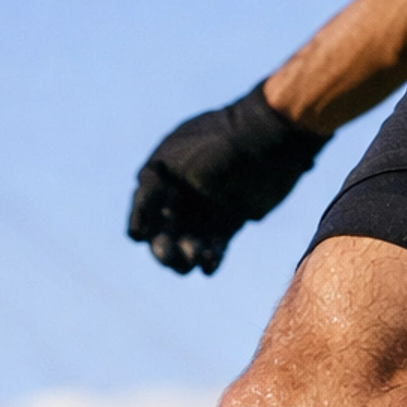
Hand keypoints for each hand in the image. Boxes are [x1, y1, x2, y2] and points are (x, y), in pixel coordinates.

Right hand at [128, 83, 323, 274]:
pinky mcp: (232, 218)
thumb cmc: (219, 145)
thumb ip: (150, 193)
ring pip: (189, 240)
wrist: (271, 140)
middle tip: (171, 256)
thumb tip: (135, 235)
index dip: (141, 221)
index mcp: (167, 172)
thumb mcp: (174, 164)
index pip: (145, 205)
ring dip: (187, 254)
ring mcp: (208, 205)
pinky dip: (211, 257)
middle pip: (166, 228)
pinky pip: (215, 244)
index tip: (141, 235)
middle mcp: (185, 190)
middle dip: (164, 246)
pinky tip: (209, 266)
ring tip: (195, 259)